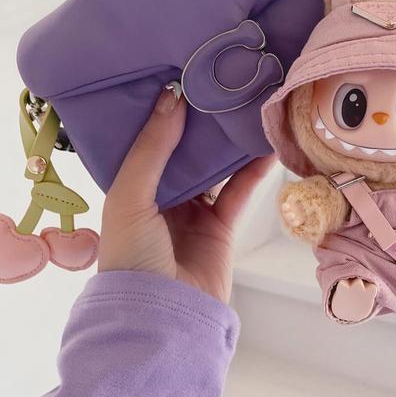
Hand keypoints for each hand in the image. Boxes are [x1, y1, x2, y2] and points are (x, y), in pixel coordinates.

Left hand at [98, 82, 275, 302]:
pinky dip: (252, 171)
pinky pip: (238, 191)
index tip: (178, 79)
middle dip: (199, 124)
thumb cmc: (133, 255)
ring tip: (243, 109)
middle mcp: (161, 197)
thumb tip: (172, 97)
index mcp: (131, 190)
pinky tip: (265, 147)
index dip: (162, 114)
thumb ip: (151, 149)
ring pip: (214, 169)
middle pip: (184, 153)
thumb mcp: (130, 197)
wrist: (164, 316)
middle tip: (216, 88)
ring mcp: (192, 212)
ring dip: (228, 144)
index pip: (148, 143)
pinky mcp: (221, 226)